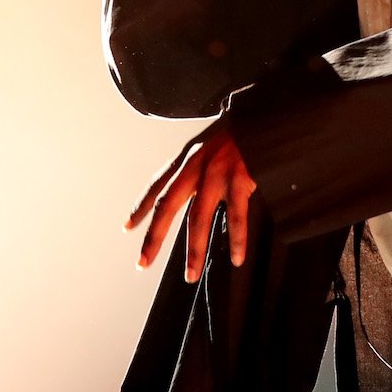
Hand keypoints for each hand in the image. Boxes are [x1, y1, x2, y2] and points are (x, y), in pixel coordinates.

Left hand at [124, 123, 258, 283]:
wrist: (264, 117)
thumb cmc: (238, 136)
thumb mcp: (209, 147)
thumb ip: (197, 170)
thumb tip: (190, 197)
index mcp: (186, 159)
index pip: (157, 186)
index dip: (141, 206)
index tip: (127, 227)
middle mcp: (195, 166)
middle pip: (168, 206)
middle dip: (153, 237)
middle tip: (143, 262)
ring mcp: (217, 173)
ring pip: (198, 218)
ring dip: (194, 250)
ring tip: (191, 274)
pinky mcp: (240, 179)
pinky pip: (237, 216)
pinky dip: (237, 239)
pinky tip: (236, 257)